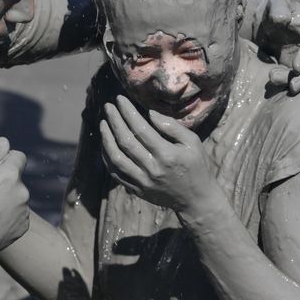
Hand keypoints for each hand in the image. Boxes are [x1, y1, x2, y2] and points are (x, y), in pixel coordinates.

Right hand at [0, 137, 29, 265]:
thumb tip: (5, 142)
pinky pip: (17, 215)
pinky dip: (7, 216)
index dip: (4, 161)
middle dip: (4, 181)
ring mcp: (24, 211)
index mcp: (11, 175)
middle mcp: (22, 192)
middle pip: (16, 178)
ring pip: (16, 197)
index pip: (18, 156)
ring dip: (6, 198)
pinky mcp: (22, 227)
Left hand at [100, 96, 217, 212]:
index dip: (128, 112)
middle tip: (108, 107)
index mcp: (167, 154)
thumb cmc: (196, 166)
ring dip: (106, 138)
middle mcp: (152, 168)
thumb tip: (149, 113)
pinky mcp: (136, 189)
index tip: (120, 100)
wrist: (196, 199)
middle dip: (114, 121)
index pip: (141, 128)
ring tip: (103, 123)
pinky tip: (105, 144)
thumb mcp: (193, 142)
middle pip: (125, 141)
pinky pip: (115, 172)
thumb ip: (172, 127)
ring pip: (116, 157)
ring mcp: (142, 181)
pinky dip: (107, 157)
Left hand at [254, 0, 299, 93]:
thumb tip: (282, 19)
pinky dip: (289, 83)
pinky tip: (275, 83)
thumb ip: (278, 8)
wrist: (267, 25)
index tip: (295, 67)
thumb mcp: (275, 3)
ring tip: (273, 79)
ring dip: (295, 81)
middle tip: (291, 86)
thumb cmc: (275, 11)